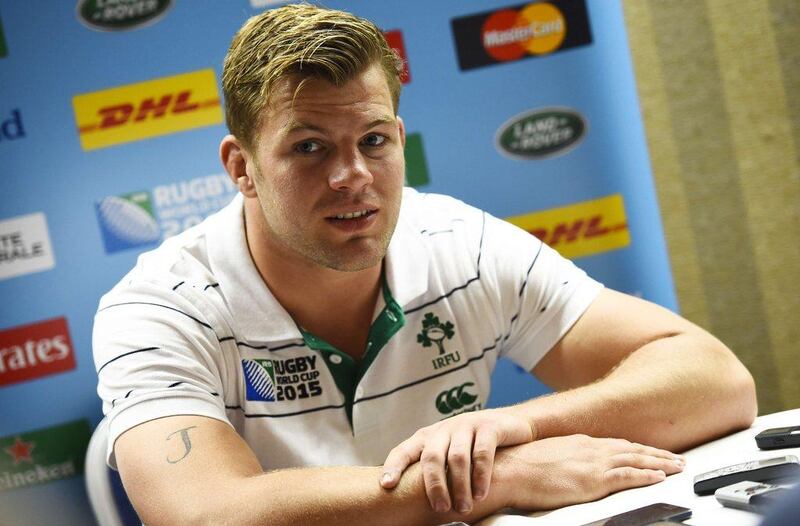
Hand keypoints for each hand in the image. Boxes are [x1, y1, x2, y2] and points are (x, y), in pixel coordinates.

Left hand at [379, 408, 533, 513]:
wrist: (506, 423)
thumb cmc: (470, 446)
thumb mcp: (447, 451)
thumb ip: (431, 469)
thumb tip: (409, 504)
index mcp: (428, 437)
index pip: (405, 450)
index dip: (394, 466)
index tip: (386, 485)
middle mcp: (444, 429)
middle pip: (432, 457)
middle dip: (434, 485)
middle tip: (440, 509)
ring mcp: (466, 426)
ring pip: (457, 457)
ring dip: (459, 486)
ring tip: (463, 508)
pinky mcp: (488, 427)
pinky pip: (481, 453)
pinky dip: (480, 476)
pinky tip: (481, 494)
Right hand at [494, 434, 684, 510]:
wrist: (510, 469)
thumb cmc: (520, 465)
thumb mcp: (547, 456)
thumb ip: (565, 459)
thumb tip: (570, 467)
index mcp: (579, 442)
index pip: (617, 445)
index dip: (638, 450)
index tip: (652, 453)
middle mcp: (590, 448)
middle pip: (632, 450)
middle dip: (657, 455)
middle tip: (677, 460)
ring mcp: (592, 462)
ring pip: (635, 460)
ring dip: (660, 464)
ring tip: (678, 468)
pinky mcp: (592, 480)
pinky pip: (626, 476)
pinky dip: (645, 475)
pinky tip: (659, 477)